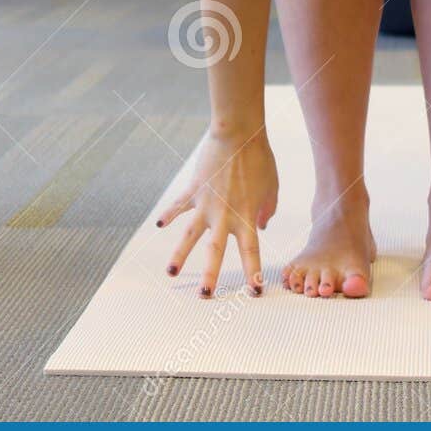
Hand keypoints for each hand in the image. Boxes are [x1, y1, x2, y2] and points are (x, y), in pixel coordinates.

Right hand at [157, 128, 278, 297]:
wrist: (238, 134)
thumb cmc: (260, 159)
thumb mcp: (272, 187)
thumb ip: (268, 209)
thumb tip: (263, 225)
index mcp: (246, 217)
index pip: (251, 252)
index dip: (253, 273)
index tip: (254, 293)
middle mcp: (224, 216)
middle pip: (215, 252)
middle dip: (210, 275)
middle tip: (204, 296)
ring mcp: (206, 204)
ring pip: (190, 235)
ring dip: (179, 255)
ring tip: (170, 273)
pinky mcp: (193, 190)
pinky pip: (178, 206)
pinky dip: (168, 214)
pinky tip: (159, 225)